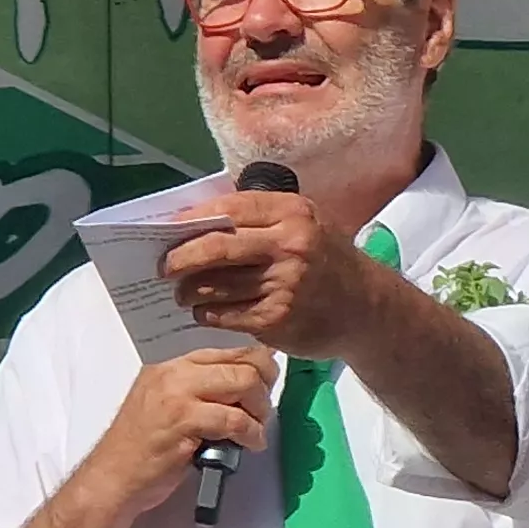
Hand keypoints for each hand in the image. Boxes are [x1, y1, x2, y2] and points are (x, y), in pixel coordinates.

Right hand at [66, 348, 280, 514]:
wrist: (112, 477)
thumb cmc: (141, 449)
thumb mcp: (168, 407)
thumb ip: (200, 392)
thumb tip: (245, 386)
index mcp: (171, 366)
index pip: (228, 351)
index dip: (257, 366)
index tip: (267, 384)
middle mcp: (174, 373)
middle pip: (242, 363)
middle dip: (265, 387)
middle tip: (264, 411)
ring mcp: (178, 395)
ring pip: (244, 385)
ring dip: (261, 411)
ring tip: (256, 430)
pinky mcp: (184, 421)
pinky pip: (235, 420)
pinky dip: (252, 434)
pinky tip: (250, 444)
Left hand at [161, 190, 387, 357]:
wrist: (366, 309)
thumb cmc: (326, 261)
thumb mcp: (305, 225)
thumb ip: (260, 219)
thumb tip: (195, 222)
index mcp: (293, 213)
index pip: (229, 208)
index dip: (192, 219)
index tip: (167, 228)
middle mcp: (290, 245)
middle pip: (216, 247)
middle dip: (180, 257)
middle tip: (162, 266)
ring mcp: (285, 284)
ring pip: (217, 285)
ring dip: (189, 291)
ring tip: (181, 293)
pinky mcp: (278, 318)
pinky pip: (226, 315)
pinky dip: (207, 314)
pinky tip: (204, 312)